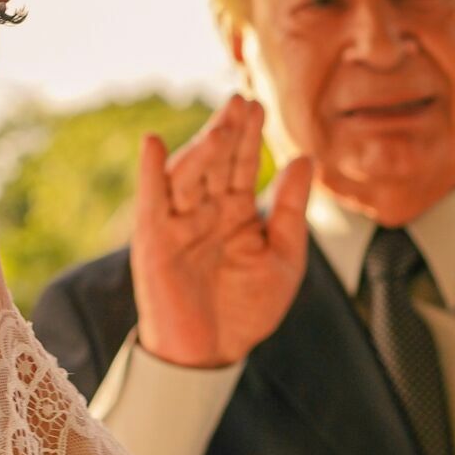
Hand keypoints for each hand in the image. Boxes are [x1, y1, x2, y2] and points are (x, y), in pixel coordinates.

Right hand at [130, 95, 314, 368]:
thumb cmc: (246, 310)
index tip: (259, 105)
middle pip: (215, 162)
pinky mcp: (154, 241)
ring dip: (203, 147)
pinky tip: (154, 144)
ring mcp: (177, 223)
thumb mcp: (284, 257)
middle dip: (228, 131)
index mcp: (233, 212)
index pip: (241, 165)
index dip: (249, 136)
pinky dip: (150, 172)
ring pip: (188, 175)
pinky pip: (152, 201)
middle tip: (242, 100)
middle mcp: (204, 211)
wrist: (213, 354)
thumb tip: (304, 158)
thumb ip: (291, 209)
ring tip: (223, 125)